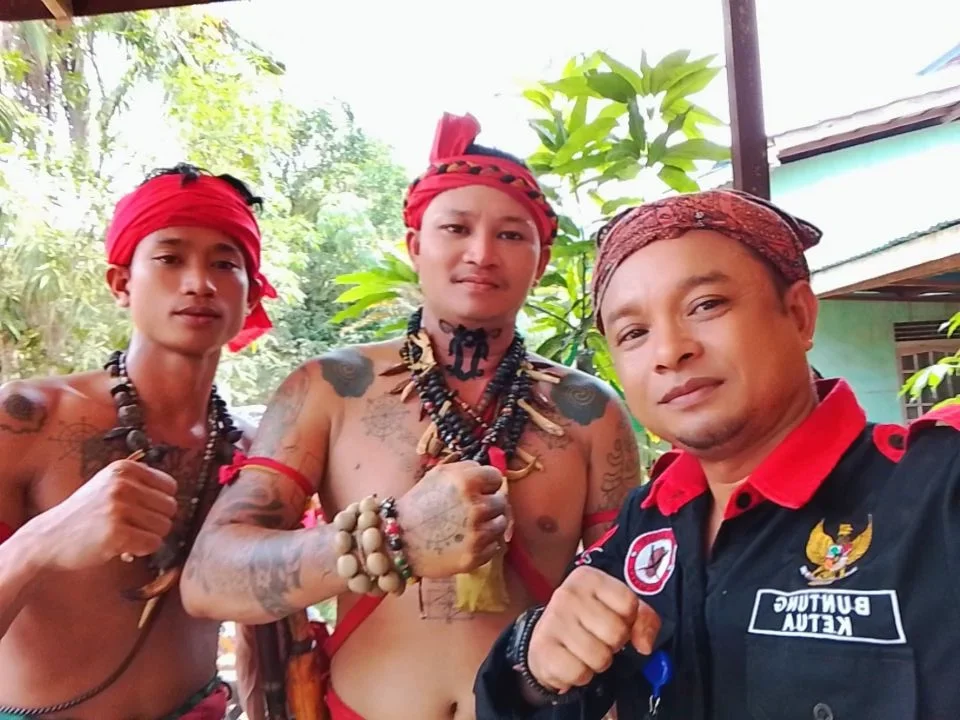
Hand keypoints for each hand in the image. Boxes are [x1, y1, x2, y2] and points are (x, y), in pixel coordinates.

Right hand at [31, 459, 178, 571]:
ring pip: (165, 527)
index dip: (159, 504)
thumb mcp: (108, 485)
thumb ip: (139, 484)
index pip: (170, 487)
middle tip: (133, 527)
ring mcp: (118, 508)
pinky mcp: (116, 534)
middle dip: (156, 522)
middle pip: (171, 507)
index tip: (141, 511)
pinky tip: (123, 547)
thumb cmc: (84, 514)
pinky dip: (142, 550)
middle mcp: (122, 484)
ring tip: (125, 535)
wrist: (48, 538)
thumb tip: (174, 495)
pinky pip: (153, 544)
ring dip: (149, 536)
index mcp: (124, 469)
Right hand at [397, 460, 507, 577]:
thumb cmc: (418, 505)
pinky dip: (484, 544)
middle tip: (470, 510)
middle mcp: (475, 506)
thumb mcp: (438, 475)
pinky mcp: (475, 556)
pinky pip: (494, 546)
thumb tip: (492, 475)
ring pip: (501, 524)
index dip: (486, 483)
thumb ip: (467, 469)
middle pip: (501, 501)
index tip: (478, 490)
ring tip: (468, 526)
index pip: (496, 477)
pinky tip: (465, 541)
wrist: (398, 541)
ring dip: (489, 524)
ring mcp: (477, 534)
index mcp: (466, 482)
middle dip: (488, 504)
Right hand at [527, 566, 660, 692]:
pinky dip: (580, 675)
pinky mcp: (543, 648)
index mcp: (589, 578)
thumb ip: (643, 620)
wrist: (546, 637)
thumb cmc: (587, 621)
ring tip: (584, 650)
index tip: (614, 619)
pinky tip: (571, 661)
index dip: (628, 620)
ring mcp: (553, 620)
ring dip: (597, 662)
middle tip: (597, 638)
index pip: (629, 603)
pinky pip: (580, 673)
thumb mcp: (617, 609)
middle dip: (613, 644)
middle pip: (616, 632)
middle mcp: (568, 594)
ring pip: (600, 657)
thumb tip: (645, 645)